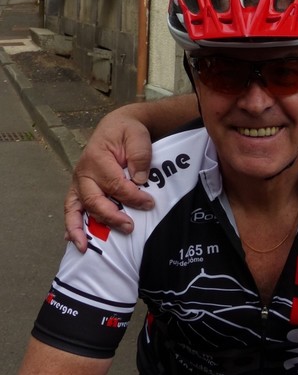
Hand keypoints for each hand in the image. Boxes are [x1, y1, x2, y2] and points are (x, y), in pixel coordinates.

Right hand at [65, 108, 154, 251]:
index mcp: (97, 158)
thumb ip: (139, 155)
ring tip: (86, 246)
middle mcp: (83, 172)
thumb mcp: (137, 136)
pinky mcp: (79, 189)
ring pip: (77, 208)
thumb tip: (139, 180)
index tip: (149, 203)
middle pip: (95, 200)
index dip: (132, 197)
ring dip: (81, 228)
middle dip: (111, 216)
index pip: (115, 184)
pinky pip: (71, 209)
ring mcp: (79, 182)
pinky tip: (73, 239)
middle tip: (129, 227)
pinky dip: (70, 225)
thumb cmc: (128, 132)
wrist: (117, 127)